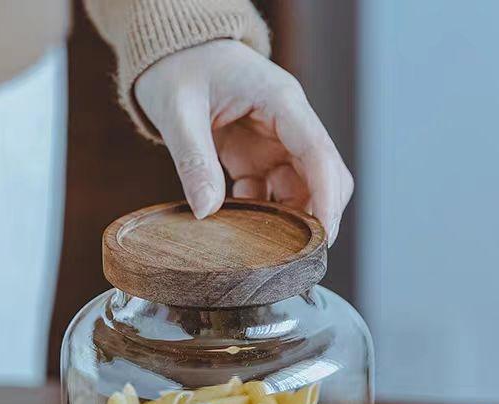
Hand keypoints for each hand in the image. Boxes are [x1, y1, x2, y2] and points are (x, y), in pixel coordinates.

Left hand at [135, 40, 352, 243]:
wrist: (171, 53)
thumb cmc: (178, 66)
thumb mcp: (178, 111)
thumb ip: (193, 160)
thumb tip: (207, 212)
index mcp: (281, 101)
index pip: (319, 153)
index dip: (328, 198)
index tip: (324, 237)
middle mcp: (287, 124)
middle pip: (323, 176)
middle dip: (316, 215)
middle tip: (297, 254)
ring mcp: (275, 142)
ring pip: (301, 190)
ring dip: (287, 219)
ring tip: (263, 245)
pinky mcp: (258, 157)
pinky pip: (272, 193)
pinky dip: (261, 214)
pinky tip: (240, 225)